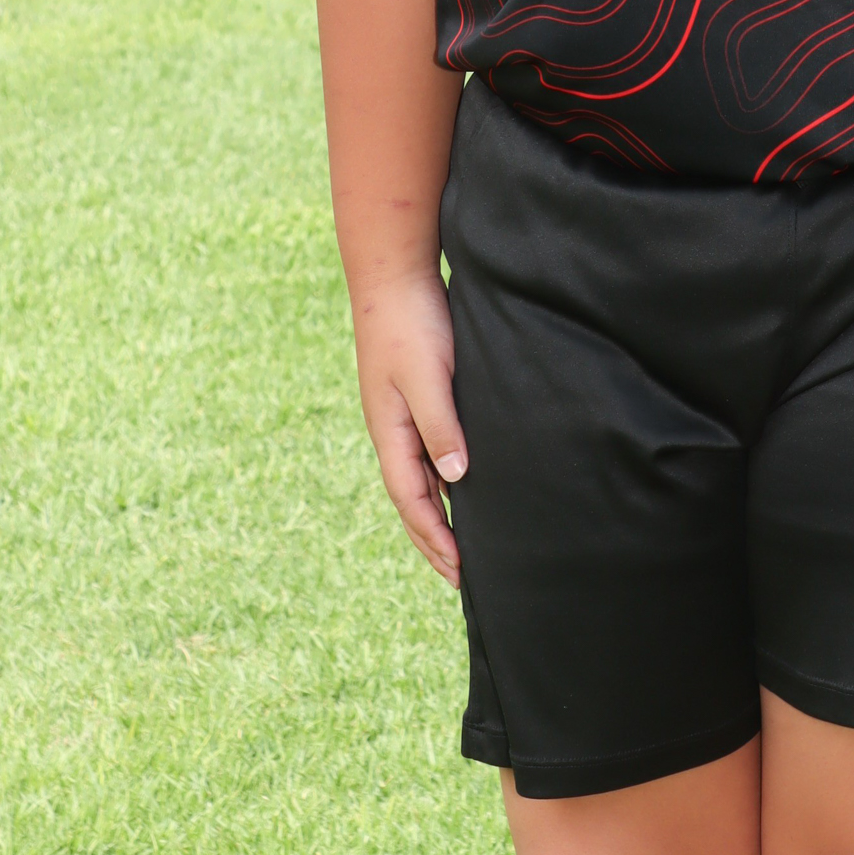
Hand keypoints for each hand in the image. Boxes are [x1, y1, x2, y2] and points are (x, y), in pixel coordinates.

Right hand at [351, 270, 467, 587]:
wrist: (395, 276)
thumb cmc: (412, 324)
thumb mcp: (427, 377)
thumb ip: (441, 427)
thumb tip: (455, 480)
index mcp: (390, 432)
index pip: (412, 500)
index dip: (436, 537)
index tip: (461, 571)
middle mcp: (393, 431)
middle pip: (412, 499)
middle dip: (434, 540)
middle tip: (461, 578)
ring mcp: (402, 416)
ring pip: (420, 479)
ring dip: (438, 514)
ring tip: (462, 545)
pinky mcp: (417, 398)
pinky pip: (429, 454)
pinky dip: (443, 481)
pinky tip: (463, 487)